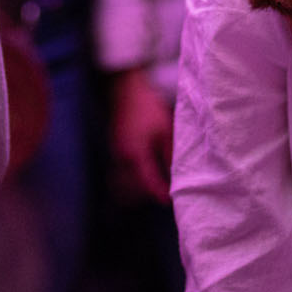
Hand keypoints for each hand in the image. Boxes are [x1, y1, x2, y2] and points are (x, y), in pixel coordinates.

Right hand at [109, 68, 174, 202]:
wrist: (126, 89)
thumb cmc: (148, 107)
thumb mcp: (165, 131)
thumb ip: (169, 155)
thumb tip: (176, 174)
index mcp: (136, 155)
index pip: (148, 183)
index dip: (160, 194)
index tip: (169, 202)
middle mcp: (122, 158)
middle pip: (132, 188)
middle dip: (147, 194)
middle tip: (164, 194)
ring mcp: (116, 153)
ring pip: (124, 181)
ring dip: (137, 188)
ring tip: (154, 187)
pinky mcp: (114, 148)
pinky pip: (121, 172)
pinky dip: (131, 178)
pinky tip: (143, 174)